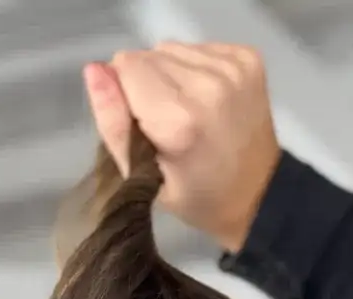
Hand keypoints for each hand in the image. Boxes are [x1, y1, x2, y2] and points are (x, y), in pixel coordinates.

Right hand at [83, 43, 281, 253]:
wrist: (257, 195)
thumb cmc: (195, 195)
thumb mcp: (142, 176)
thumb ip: (113, 124)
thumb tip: (94, 70)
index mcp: (179, 120)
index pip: (126, 67)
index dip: (126, 95)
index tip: (144, 126)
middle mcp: (209, 85)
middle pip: (148, 55)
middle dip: (147, 86)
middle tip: (168, 125)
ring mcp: (233, 68)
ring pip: (171, 49)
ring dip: (171, 76)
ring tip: (188, 113)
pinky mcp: (247, 57)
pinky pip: (198, 48)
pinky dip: (194, 70)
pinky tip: (206, 102)